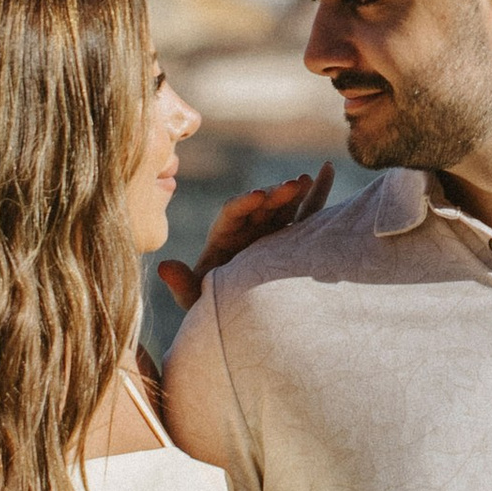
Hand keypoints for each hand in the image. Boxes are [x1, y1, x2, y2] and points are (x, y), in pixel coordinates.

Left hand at [158, 164, 332, 312]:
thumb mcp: (196, 301)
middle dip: (274, 194)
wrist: (238, 321)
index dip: (243, 203)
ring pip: (282, 205)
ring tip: (306, 179)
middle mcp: (247, 230)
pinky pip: (306, 212)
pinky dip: (317, 192)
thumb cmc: (215, 310)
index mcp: (223, 239)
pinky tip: (327, 169)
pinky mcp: (292, 238)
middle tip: (292, 184)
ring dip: (295, 190)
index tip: (258, 195)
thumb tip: (164, 267)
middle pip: (259, 205)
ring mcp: (271, 231)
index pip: (231, 214)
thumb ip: (182, 285)